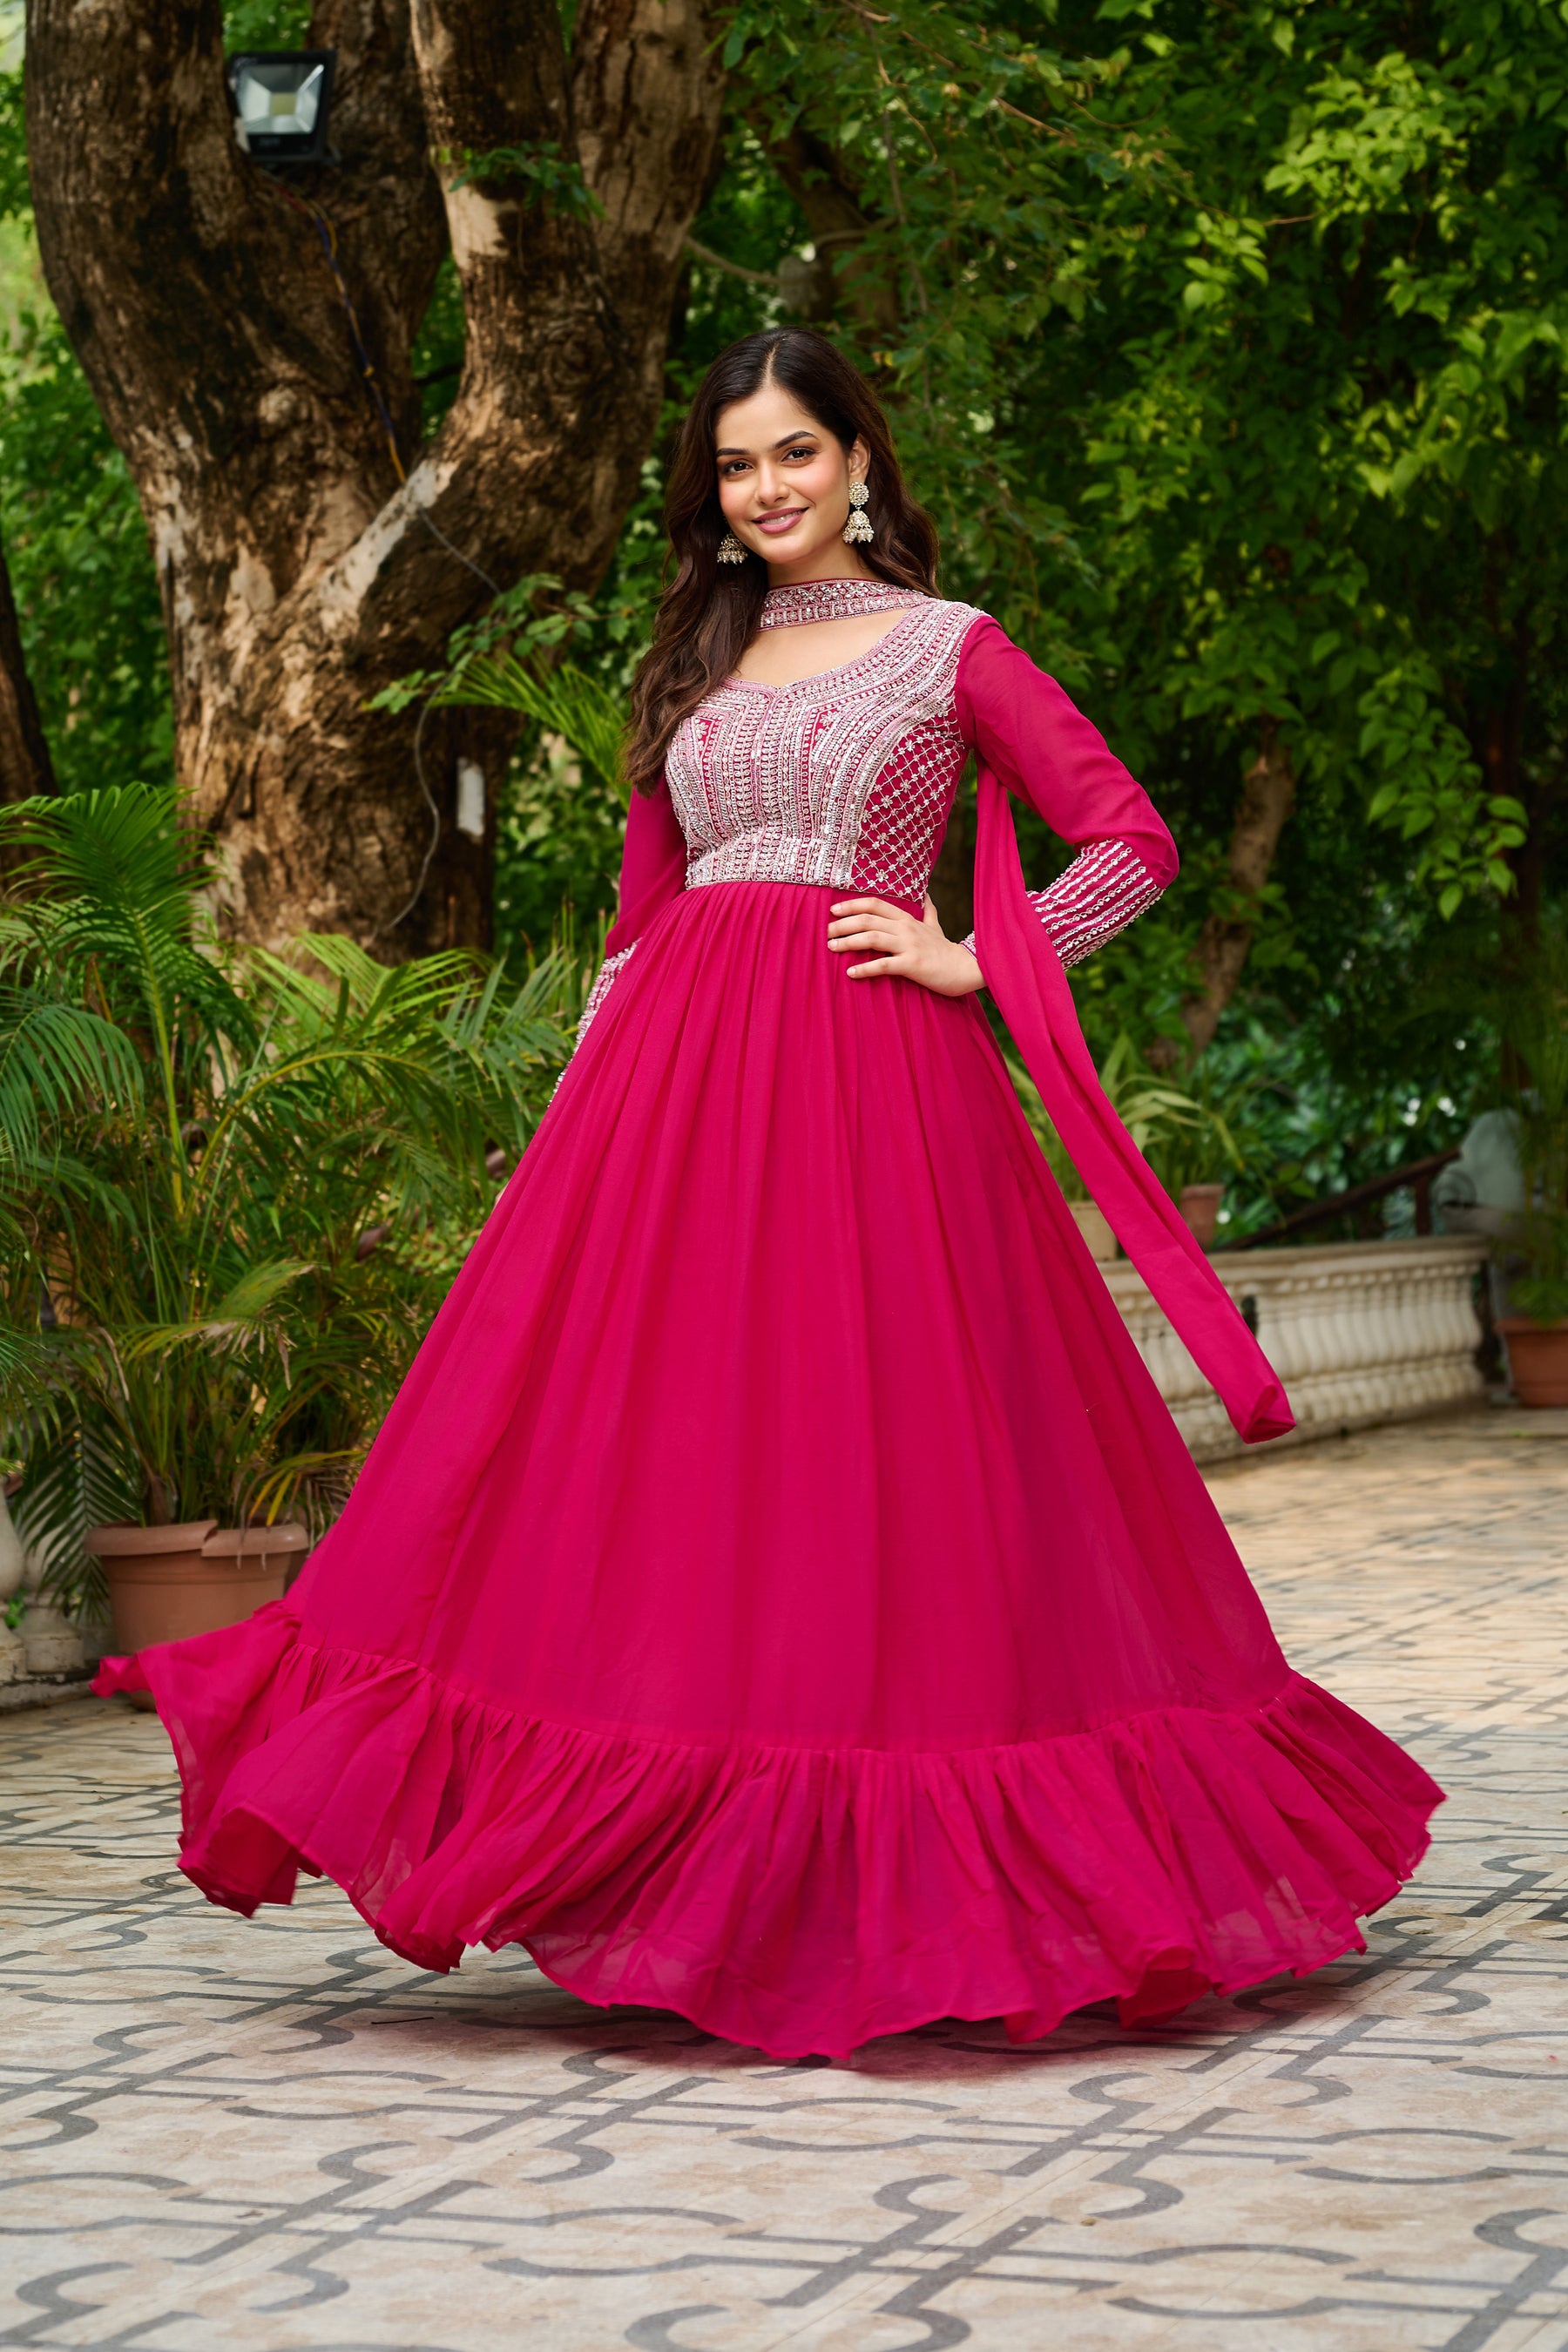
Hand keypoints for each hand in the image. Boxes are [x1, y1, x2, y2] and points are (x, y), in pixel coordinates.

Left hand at [827, 894, 985, 996]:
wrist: (967, 968)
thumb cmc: (946, 950)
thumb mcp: (936, 925)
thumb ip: (928, 909)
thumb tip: (926, 892)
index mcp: (907, 918)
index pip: (875, 904)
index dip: (852, 905)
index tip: (833, 910)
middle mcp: (906, 928)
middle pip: (867, 920)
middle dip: (843, 924)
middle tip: (826, 932)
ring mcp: (909, 945)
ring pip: (872, 939)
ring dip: (848, 942)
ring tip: (831, 948)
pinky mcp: (912, 964)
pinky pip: (884, 965)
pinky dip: (864, 968)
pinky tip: (850, 972)